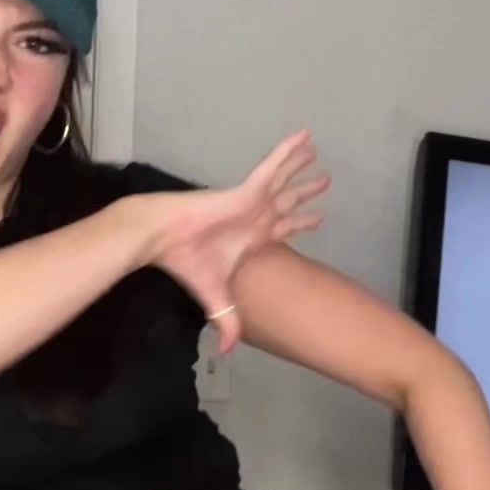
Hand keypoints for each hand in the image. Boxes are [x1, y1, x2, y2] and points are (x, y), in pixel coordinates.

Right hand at [145, 132, 329, 349]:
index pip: (282, 230)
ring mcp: (253, 201)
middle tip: (325, 183)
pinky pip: (273, 166)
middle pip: (287, 201)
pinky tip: (306, 137)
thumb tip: (228, 352)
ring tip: (317, 151)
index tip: (319, 219)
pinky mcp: (247, 189)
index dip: (301, 224)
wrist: (164, 238)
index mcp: (251, 239)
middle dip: (306, 192)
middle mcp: (255, 217)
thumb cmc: (188, 263)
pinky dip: (288, 152)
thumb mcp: (215, 298)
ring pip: (284, 180)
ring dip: (300, 166)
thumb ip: (227, 321)